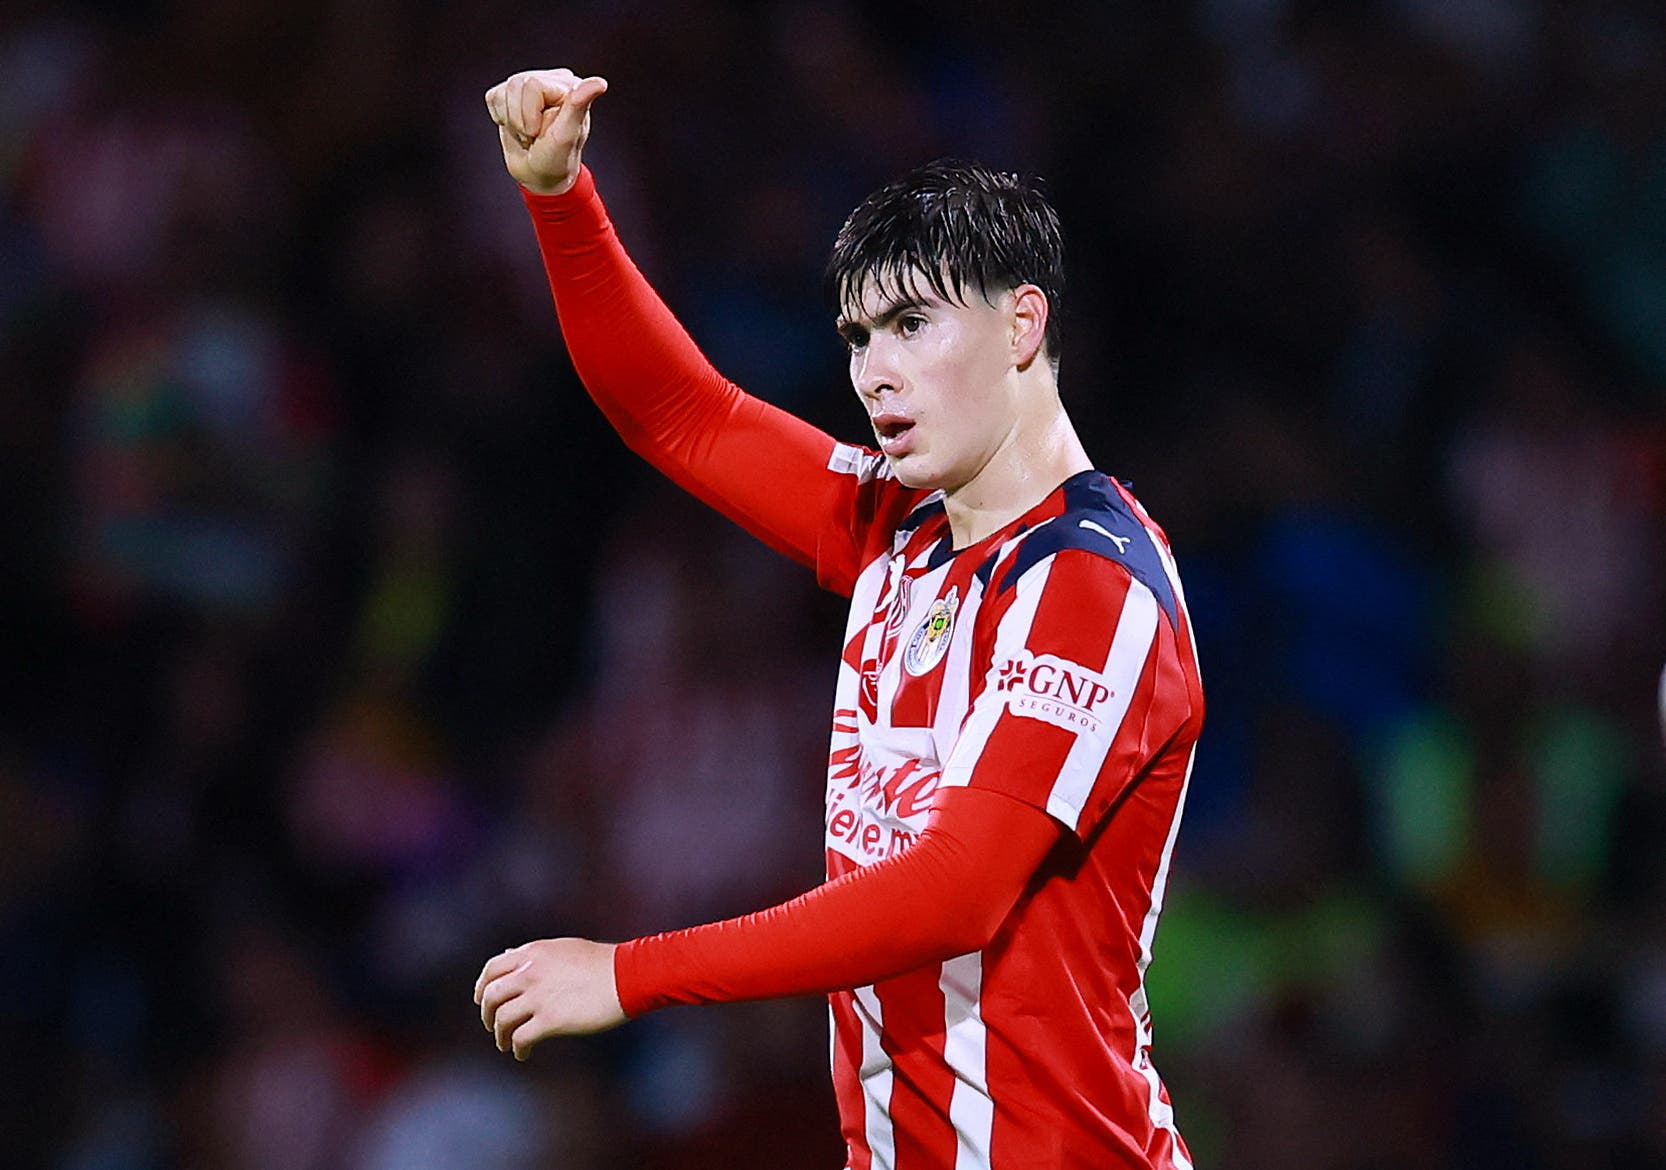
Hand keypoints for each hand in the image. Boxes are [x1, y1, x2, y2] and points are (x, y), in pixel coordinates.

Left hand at [474, 938, 625, 1058]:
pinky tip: (523, 1053)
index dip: (482, 987)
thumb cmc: (602, 963)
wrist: (628, 976)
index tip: (482, 1001)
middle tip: (493, 1026)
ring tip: (507, 1044)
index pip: (492, 969)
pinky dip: (517, 1049)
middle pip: (492, 997)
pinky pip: (521, 1038)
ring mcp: (539, 997)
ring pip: (502, 1020)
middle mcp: (530, 973)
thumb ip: (535, 955)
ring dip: (500, 1035)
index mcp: (532, 953)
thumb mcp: (563, 949)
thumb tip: (511, 955)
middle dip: (488, 1015)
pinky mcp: (551, 1020)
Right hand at [483, 68, 608, 195]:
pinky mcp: (511, 93)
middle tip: (536, 135)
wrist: (538, 176)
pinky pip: (493, 97)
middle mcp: (551, 80)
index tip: (545, 132)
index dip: (531, 115)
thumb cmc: (556, 159)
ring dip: (511, 122)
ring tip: (528, 133)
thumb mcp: (566, 136)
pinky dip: (501, 119)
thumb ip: (578, 106)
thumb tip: (600, 82)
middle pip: (515, 85)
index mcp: (569, 85)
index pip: (532, 85)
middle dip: (521, 120)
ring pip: (502, 92)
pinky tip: (517, 127)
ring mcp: (530, 84)